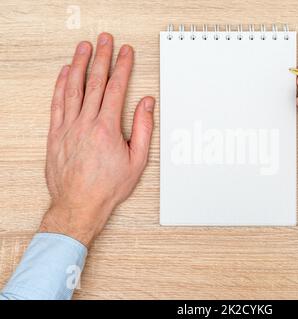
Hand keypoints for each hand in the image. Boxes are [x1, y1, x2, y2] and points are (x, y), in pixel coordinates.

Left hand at [39, 33, 154, 246]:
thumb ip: (143, 129)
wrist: (79, 204)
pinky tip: (65, 73)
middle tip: (105, 40)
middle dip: (102, 58)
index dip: (122, 67)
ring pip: (73, 88)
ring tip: (84, 47)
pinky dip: (61, 85)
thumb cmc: (108, 186)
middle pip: (94, 82)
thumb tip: (146, 105)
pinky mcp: (56, 134)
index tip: (125, 53)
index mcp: (107, 129)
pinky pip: (57, 103)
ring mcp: (68, 127)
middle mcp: (85, 124)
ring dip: (79, 64)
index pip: (116, 89)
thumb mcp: (137, 161)